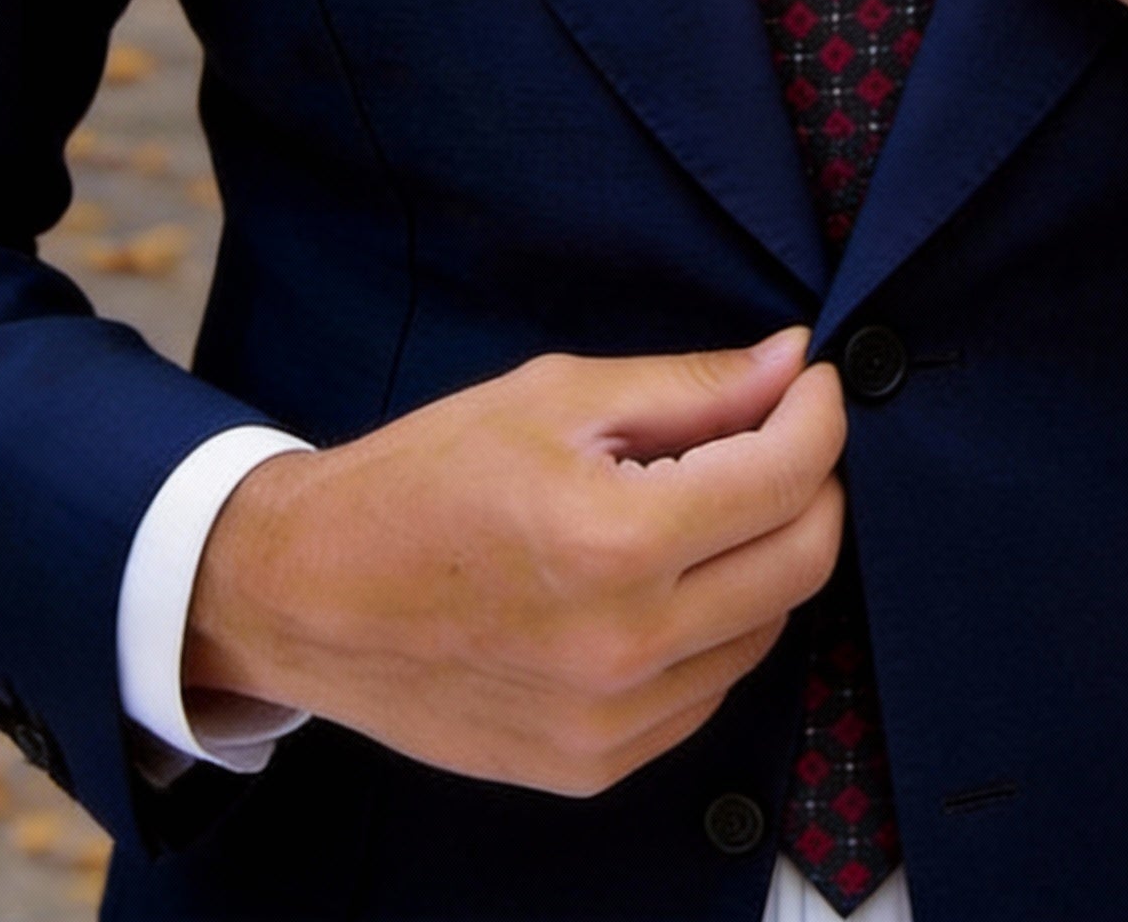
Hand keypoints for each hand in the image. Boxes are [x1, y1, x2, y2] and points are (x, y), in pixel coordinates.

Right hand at [183, 328, 846, 796]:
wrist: (309, 595)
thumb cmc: (423, 479)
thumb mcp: (554, 397)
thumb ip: (690, 386)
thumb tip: (791, 362)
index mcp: (613, 540)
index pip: (785, 475)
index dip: (818, 413)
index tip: (812, 382)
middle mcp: (625, 645)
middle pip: (804, 561)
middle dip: (815, 482)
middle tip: (782, 434)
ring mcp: (612, 721)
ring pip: (769, 629)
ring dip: (767, 555)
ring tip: (711, 502)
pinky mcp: (596, 765)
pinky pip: (710, 689)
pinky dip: (718, 625)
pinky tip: (669, 578)